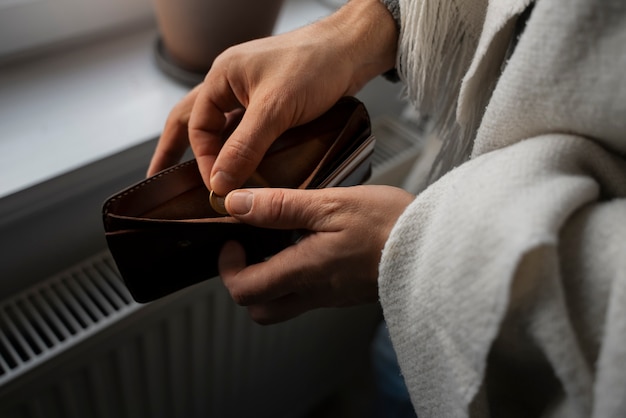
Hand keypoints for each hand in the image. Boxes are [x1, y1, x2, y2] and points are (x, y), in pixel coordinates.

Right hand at [148, 0, 397, 194]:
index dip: (203, 160)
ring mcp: (250, 93)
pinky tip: (241, 165)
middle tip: (161, 178)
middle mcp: (231, 83)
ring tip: (198, 177)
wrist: (351, 51)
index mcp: (222, 77)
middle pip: (192, 121)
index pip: (197, 127)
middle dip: (175, 150)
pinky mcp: (271, 103)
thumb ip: (245, 146)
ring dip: (209, 151)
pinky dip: (237, 148)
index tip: (216, 187)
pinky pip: (244, 129)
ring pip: (220, 126)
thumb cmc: (315, 64)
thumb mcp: (275, 109)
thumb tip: (220, 180)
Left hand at [217, 185, 413, 323]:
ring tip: (279, 240)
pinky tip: (309, 242)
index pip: (246, 290)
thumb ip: (281, 206)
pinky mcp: (348, 292)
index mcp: (306, 272)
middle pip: (261, 309)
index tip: (232, 239)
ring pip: (284, 304)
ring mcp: (333, 296)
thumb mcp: (331, 204)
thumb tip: (236, 205)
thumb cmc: (389, 222)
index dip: (228, 268)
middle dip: (245, 280)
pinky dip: (296, 274)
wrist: (438, 245)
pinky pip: (310, 294)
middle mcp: (316, 293)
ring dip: (270, 279)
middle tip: (249, 246)